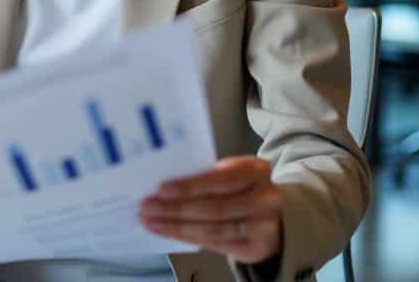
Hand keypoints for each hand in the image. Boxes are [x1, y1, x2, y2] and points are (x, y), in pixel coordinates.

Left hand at [139, 156, 282, 264]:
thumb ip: (205, 176)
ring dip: (177, 227)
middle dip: (176, 209)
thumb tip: (162, 187)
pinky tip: (169, 232)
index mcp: (256, 170)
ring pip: (214, 229)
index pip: (221, 179)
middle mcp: (265, 198)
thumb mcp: (230, 172)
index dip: (190, 186)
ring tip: (152, 222)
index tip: (161, 189)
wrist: (271, 214)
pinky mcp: (256, 248)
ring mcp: (264, 226)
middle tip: (148, 207)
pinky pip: (216, 244)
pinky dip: (189, 238)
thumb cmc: (241, 188)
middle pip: (216, 207)